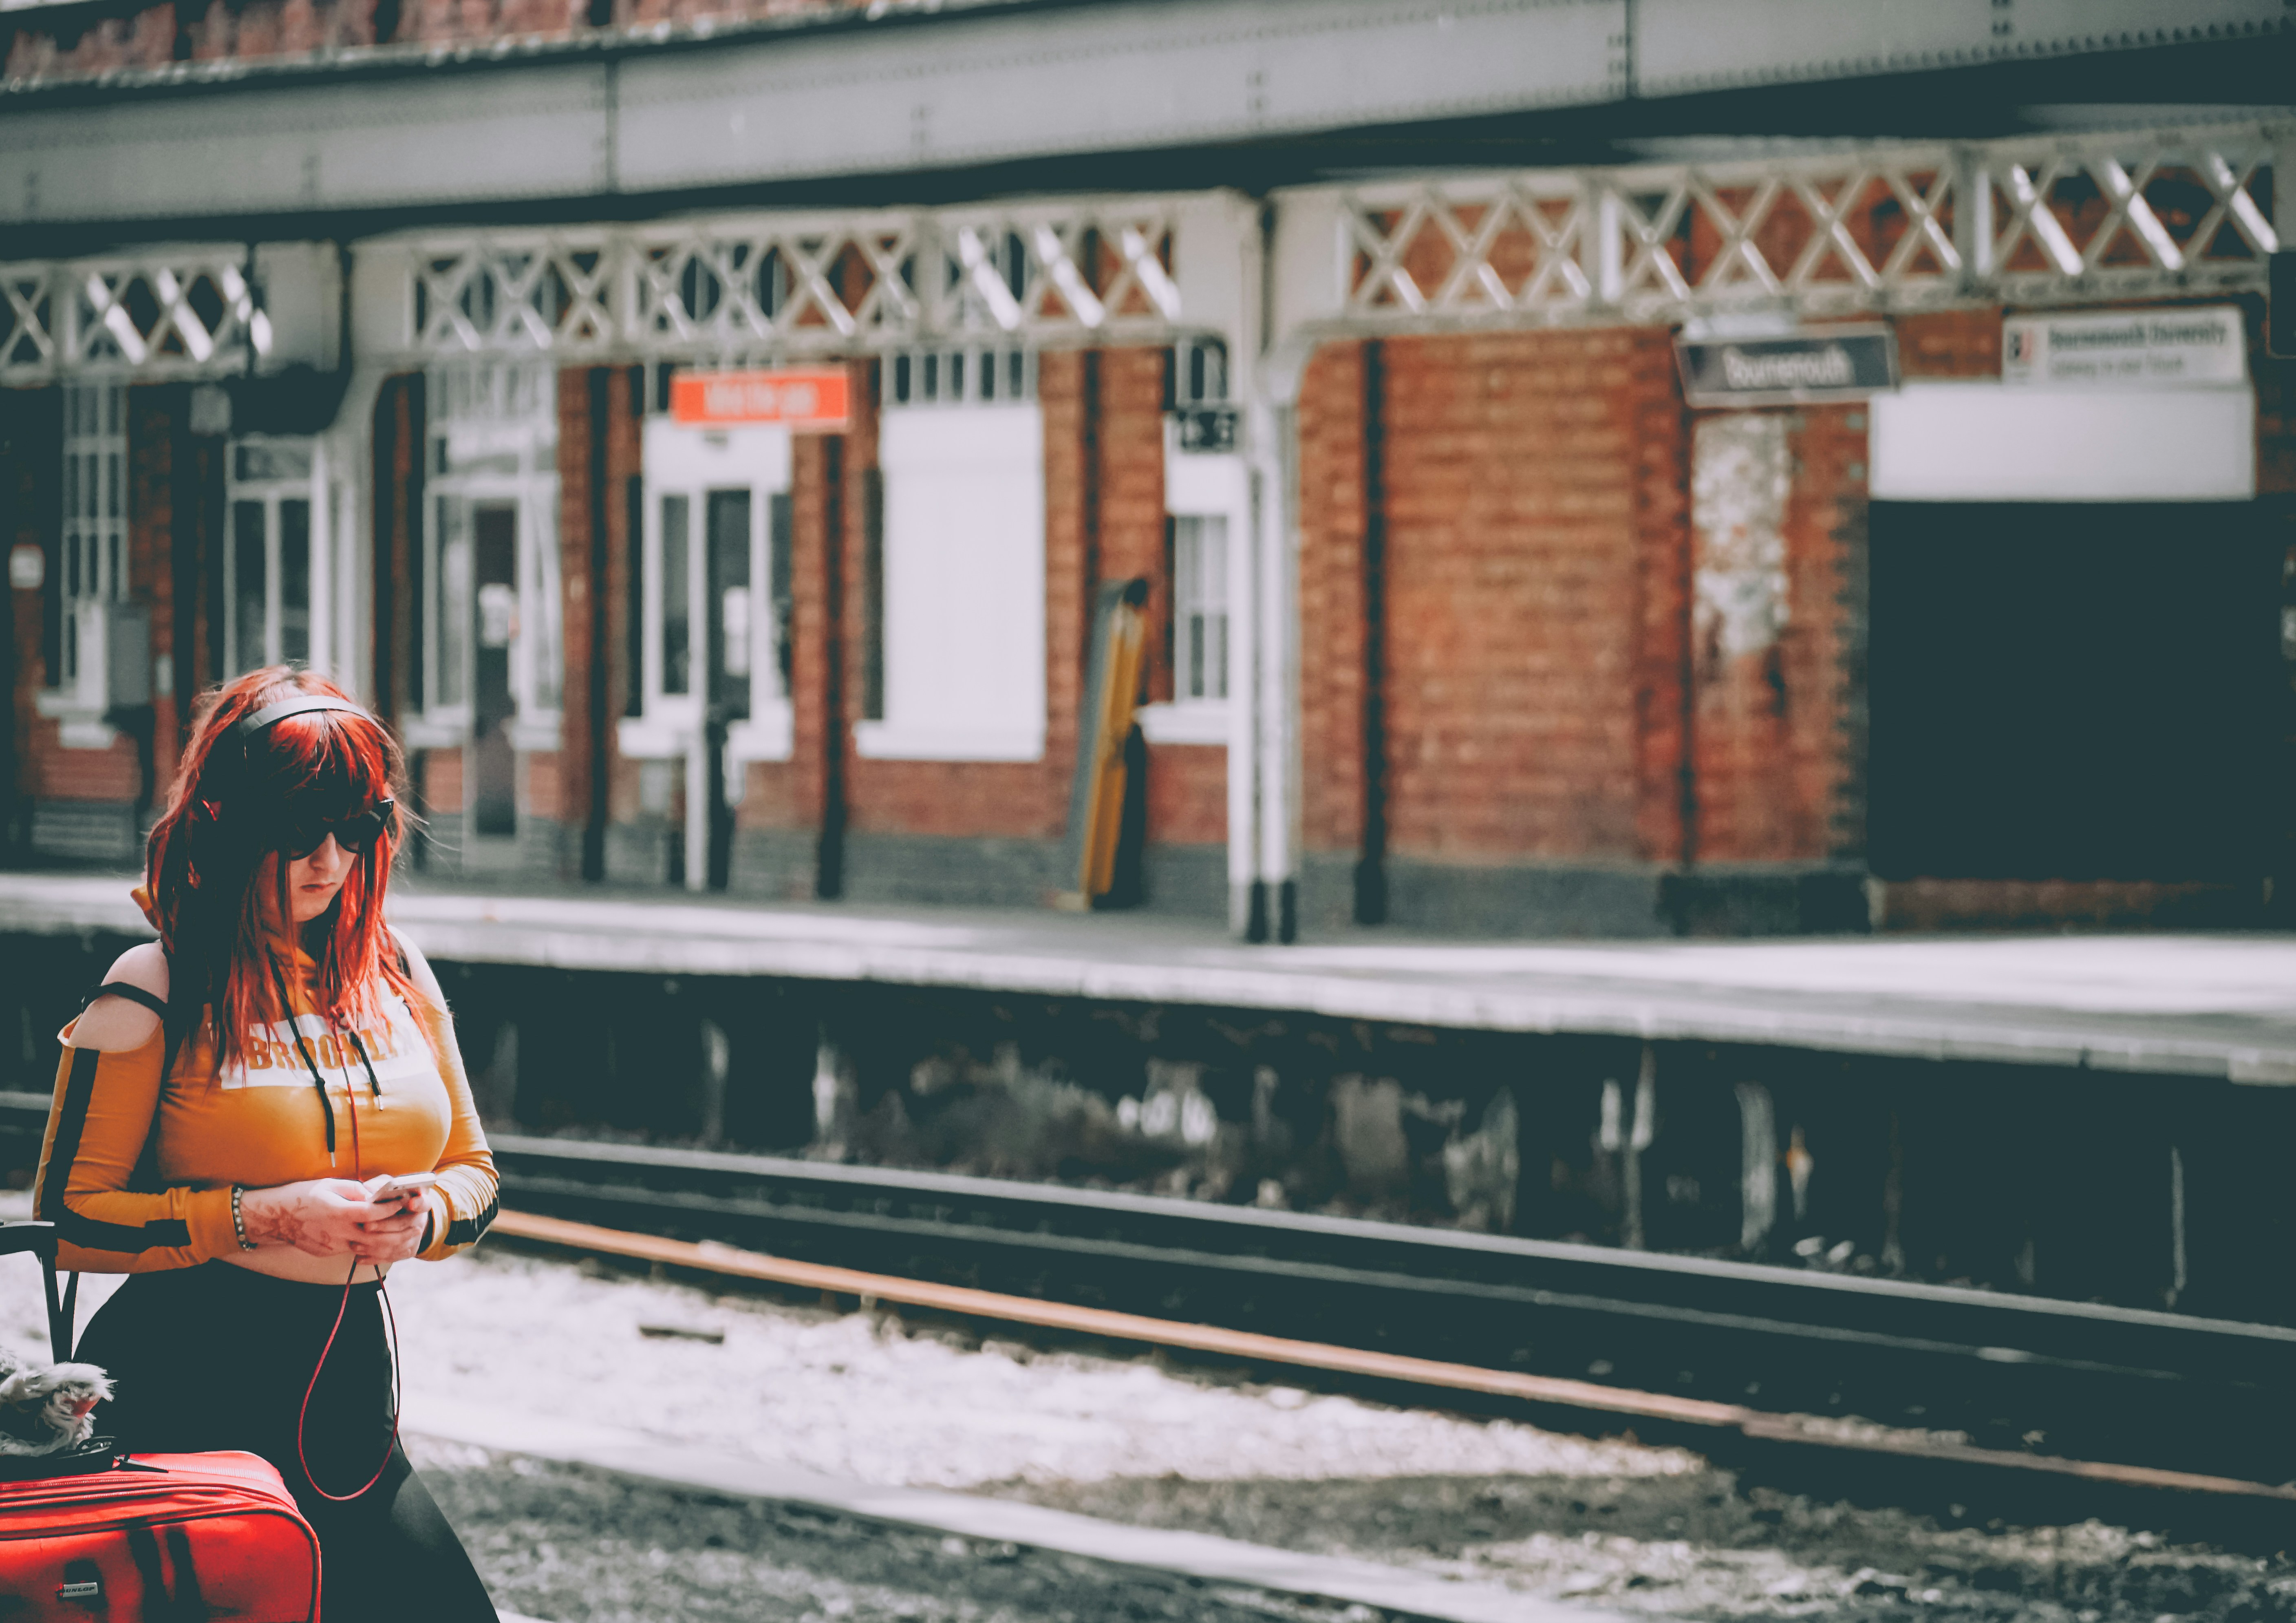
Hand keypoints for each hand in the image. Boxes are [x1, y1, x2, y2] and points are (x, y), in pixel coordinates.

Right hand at [238, 1178, 399, 1258]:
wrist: (273, 1218)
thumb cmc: (300, 1196)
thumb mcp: (328, 1185)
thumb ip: (354, 1189)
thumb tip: (376, 1193)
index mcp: (338, 1212)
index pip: (373, 1213)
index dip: (391, 1208)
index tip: (402, 1202)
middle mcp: (336, 1232)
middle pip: (375, 1237)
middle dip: (397, 1231)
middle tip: (411, 1224)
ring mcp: (332, 1245)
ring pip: (366, 1248)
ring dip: (385, 1242)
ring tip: (399, 1232)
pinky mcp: (327, 1252)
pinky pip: (351, 1250)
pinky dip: (366, 1245)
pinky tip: (373, 1236)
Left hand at [348, 1187, 437, 1265]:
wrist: (402, 1216)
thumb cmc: (389, 1198)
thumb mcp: (387, 1186)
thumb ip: (380, 1185)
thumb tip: (368, 1189)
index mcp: (419, 1200)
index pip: (424, 1201)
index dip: (418, 1203)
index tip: (411, 1202)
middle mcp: (420, 1219)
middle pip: (405, 1224)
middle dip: (384, 1225)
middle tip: (366, 1226)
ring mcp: (415, 1237)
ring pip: (396, 1244)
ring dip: (375, 1245)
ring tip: (355, 1244)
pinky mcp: (409, 1250)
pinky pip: (392, 1257)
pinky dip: (375, 1258)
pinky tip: (359, 1257)